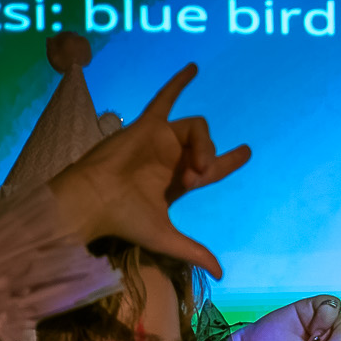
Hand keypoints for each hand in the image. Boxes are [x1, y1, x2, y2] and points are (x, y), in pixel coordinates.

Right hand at [47, 66, 249, 276]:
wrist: (94, 202)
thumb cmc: (125, 220)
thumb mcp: (168, 238)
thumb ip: (195, 251)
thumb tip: (220, 273)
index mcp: (176, 182)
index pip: (210, 168)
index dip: (229, 161)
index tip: (246, 151)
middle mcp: (171, 158)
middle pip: (206, 146)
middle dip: (210, 160)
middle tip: (194, 177)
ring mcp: (159, 140)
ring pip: (196, 127)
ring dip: (202, 144)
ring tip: (192, 165)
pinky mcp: (147, 125)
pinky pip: (165, 98)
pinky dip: (179, 82)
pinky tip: (195, 67)